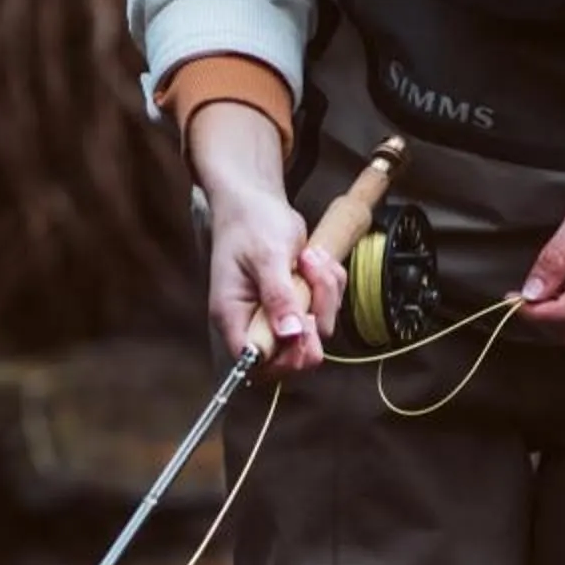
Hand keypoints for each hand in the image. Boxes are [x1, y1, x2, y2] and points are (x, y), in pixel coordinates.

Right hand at [191, 102, 342, 376]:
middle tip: (311, 276)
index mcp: (234, 318)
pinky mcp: (298, 305)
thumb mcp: (266, 257)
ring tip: (309, 257)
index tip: (304, 324)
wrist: (256, 202)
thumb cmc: (250, 224)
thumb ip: (278, 297)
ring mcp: (279, 316)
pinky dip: (329, 284)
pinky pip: (326, 309)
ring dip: (324, 293)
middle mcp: (255, 324)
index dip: (286, 355)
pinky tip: (314, 258)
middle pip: (295, 355)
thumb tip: (289, 334)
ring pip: (318, 330)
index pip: (257, 362)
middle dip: (315, 316)